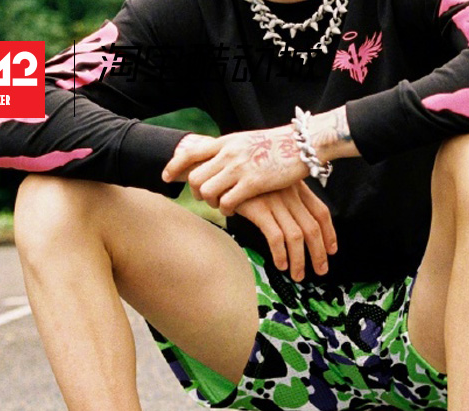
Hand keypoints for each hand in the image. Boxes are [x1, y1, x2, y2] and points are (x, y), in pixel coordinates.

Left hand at [162, 128, 307, 215]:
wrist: (303, 144)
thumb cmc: (279, 146)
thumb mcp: (248, 141)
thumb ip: (232, 150)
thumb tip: (220, 157)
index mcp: (226, 142)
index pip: (190, 152)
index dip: (174, 166)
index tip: (165, 177)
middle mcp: (228, 153)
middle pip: (194, 176)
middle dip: (195, 192)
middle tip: (206, 199)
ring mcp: (239, 168)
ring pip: (207, 190)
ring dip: (210, 202)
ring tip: (221, 205)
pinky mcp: (252, 183)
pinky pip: (227, 202)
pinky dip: (226, 210)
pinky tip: (233, 211)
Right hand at [236, 182, 336, 281]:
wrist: (217, 168)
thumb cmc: (243, 182)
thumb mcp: (271, 184)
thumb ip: (286, 200)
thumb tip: (296, 228)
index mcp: (296, 186)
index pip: (321, 211)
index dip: (329, 233)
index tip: (332, 250)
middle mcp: (289, 193)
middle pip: (312, 227)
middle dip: (319, 253)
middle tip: (321, 270)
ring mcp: (275, 201)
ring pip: (297, 236)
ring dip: (300, 260)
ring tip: (298, 275)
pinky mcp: (259, 209)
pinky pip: (276, 236)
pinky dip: (281, 254)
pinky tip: (281, 265)